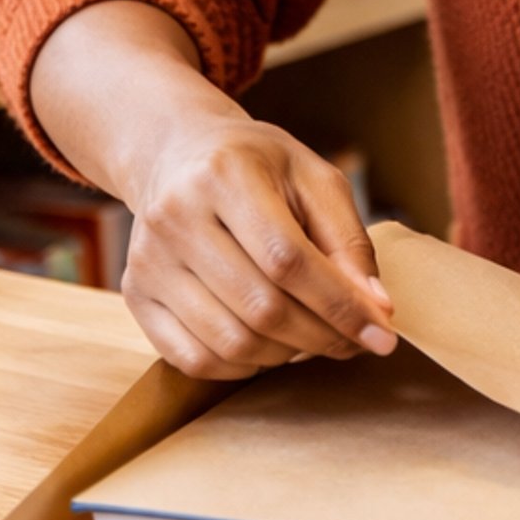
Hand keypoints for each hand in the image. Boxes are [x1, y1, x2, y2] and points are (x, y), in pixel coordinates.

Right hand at [122, 111, 395, 381]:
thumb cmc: (257, 166)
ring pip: (230, 341)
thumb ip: (349, 240)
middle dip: (321, 336)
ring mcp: (149, 260)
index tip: (382, 335)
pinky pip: (194, 359)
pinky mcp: (136, 294)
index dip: (341, 305)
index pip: (288, 259)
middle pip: (261, 307)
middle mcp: (176, 216)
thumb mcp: (313, 178)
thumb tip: (375, 310)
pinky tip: (268, 345)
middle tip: (354, 342)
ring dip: (286, 354)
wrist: (177, 153)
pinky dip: (243, 366)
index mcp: (226, 174)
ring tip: (312, 337)